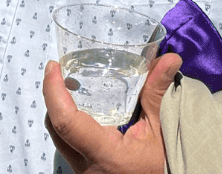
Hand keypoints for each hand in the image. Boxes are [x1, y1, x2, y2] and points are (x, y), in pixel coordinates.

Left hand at [43, 52, 181, 173]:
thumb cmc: (166, 165)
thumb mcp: (163, 128)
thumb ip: (158, 92)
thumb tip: (169, 58)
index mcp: (106, 154)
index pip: (66, 122)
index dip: (53, 91)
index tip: (53, 66)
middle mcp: (87, 167)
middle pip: (55, 128)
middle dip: (52, 95)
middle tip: (58, 70)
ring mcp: (84, 171)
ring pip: (58, 138)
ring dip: (58, 109)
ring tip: (65, 84)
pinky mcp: (85, 171)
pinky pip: (66, 145)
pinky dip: (67, 123)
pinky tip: (79, 107)